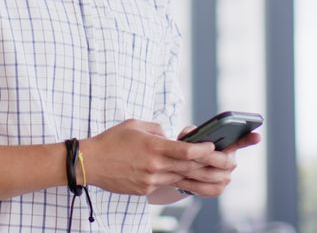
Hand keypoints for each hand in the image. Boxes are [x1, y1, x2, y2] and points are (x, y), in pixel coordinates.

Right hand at [79, 119, 215, 195]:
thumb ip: (157, 130)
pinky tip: (184, 175)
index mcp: (154, 147)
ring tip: (213, 171)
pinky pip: (166, 184)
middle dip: (210, 164)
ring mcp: (150, 180)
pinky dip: (176, 178)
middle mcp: (155, 166)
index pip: (187, 151)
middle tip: (225, 161)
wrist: (91, 163)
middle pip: (189, 167)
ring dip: (197, 174)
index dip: (204, 150)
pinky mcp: (145, 190)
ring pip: (181, 178)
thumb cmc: (112, 140)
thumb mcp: (136, 125)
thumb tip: (171, 137)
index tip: (213, 146)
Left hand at [169, 126, 261, 196]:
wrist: (185, 170)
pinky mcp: (216, 190)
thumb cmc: (191, 148)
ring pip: (212, 175)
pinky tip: (179, 179)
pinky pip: (205, 188)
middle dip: (206, 157)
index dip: (249, 139)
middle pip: (223, 161)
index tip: (257, 136)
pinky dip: (192, 184)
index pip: (241, 141)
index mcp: (228, 146)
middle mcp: (231, 162)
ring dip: (196, 171)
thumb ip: (191, 132)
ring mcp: (226, 178)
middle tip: (192, 154)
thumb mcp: (189, 137)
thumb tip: (191, 132)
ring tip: (180, 167)